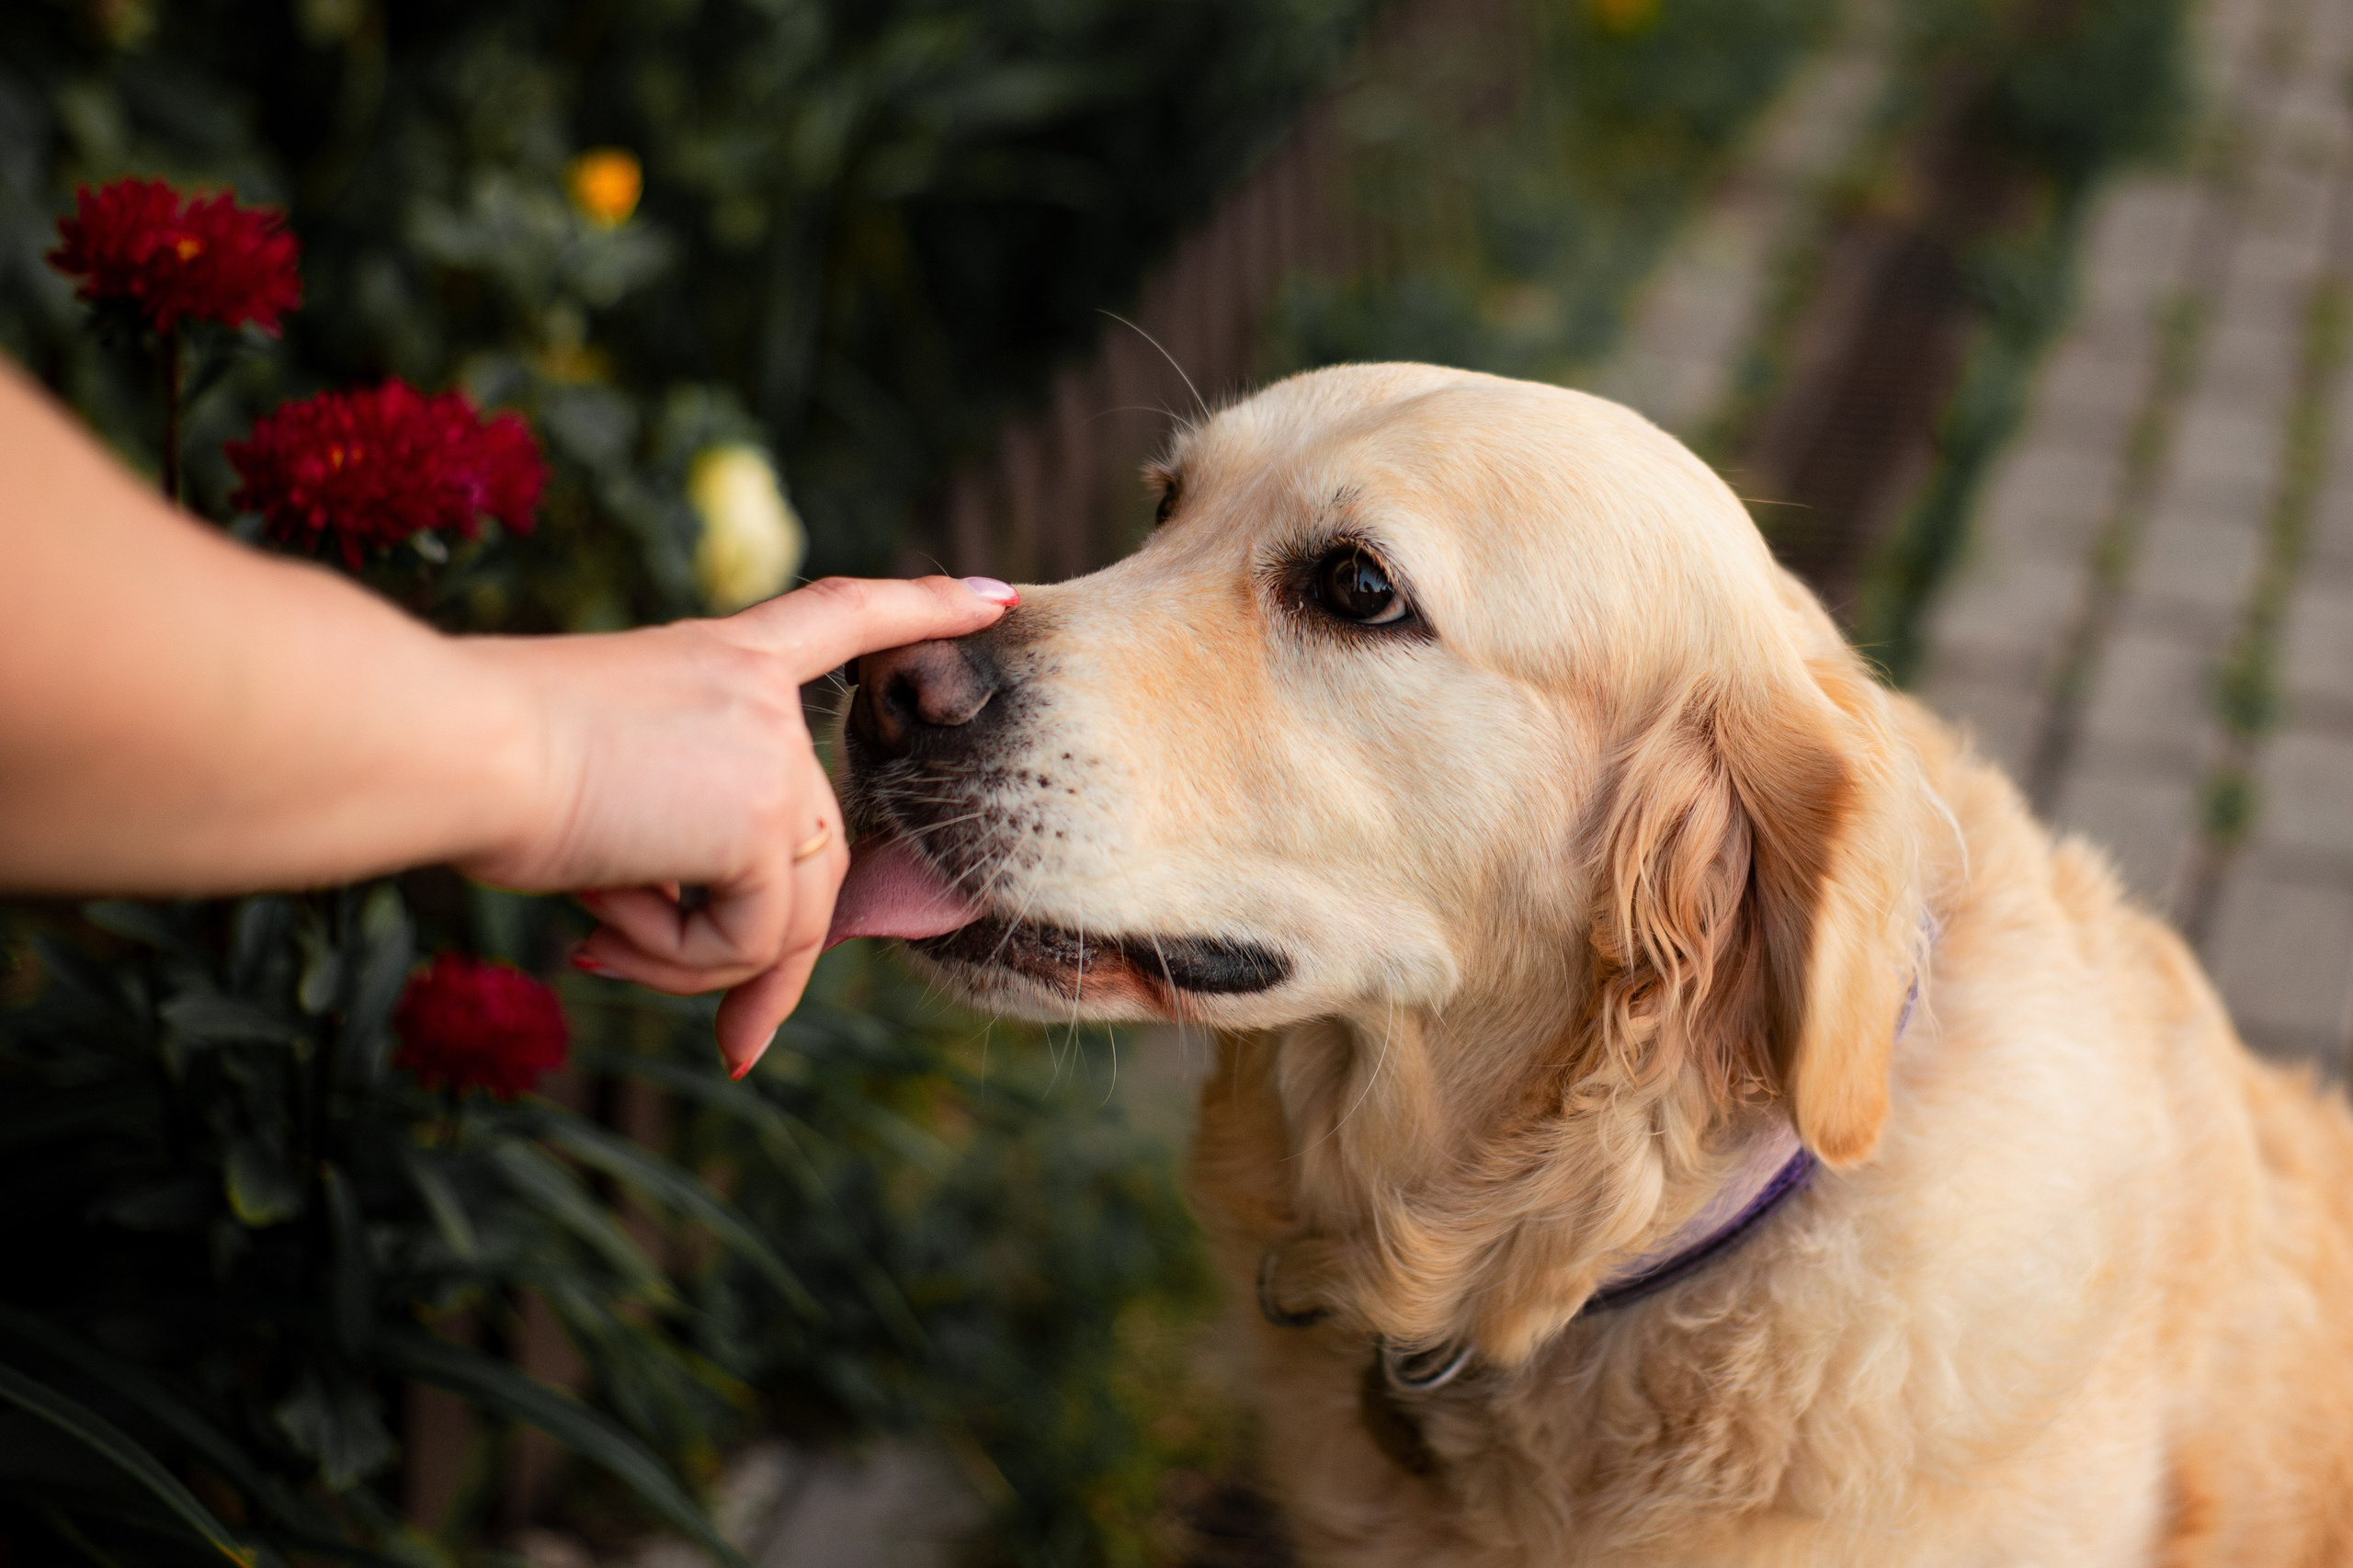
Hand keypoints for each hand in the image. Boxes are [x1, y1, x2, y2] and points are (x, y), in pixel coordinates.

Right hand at [460, 574, 1014, 1074]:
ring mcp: (772, 757)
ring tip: (596, 938)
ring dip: (690, 961)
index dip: (920, 608)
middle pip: (808, 857)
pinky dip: (679, 960)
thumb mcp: (602, 786)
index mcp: (719, 658)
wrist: (455, 746)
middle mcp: (761, 697)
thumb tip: (738, 968)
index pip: (842, 618)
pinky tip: (604, 921)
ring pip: (785, 916)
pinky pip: (754, 942)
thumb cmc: (480, 764)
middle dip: (746, 957)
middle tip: (676, 1007)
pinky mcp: (764, 820)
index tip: (995, 596)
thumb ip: (684, 836)